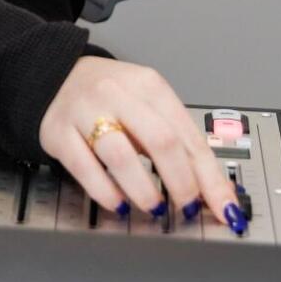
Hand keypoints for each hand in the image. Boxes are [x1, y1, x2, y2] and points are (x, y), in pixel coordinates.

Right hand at [38, 56, 243, 230]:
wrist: (55, 74)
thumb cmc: (111, 97)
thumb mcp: (149, 105)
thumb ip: (179, 143)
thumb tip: (215, 189)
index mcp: (149, 86)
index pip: (189, 136)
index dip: (210, 177)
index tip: (225, 207)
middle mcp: (117, 94)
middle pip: (160, 141)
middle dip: (181, 183)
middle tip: (187, 207)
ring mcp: (85, 111)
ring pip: (121, 155)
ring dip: (144, 190)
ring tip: (154, 207)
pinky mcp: (58, 132)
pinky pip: (84, 167)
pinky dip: (105, 191)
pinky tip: (118, 203)